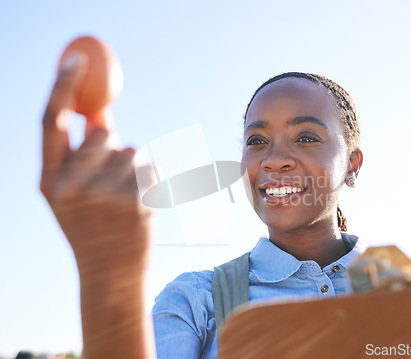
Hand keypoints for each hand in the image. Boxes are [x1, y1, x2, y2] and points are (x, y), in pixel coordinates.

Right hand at [40, 52, 152, 278]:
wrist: (111, 274)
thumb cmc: (92, 227)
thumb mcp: (72, 193)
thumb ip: (79, 153)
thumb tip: (99, 113)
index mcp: (49, 182)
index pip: (51, 122)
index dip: (63, 86)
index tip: (78, 58)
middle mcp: (71, 187)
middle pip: (103, 133)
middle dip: (111, 148)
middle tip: (108, 180)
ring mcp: (105, 196)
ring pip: (132, 149)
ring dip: (132, 167)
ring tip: (123, 199)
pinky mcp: (137, 201)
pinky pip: (150, 167)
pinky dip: (149, 181)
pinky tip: (139, 207)